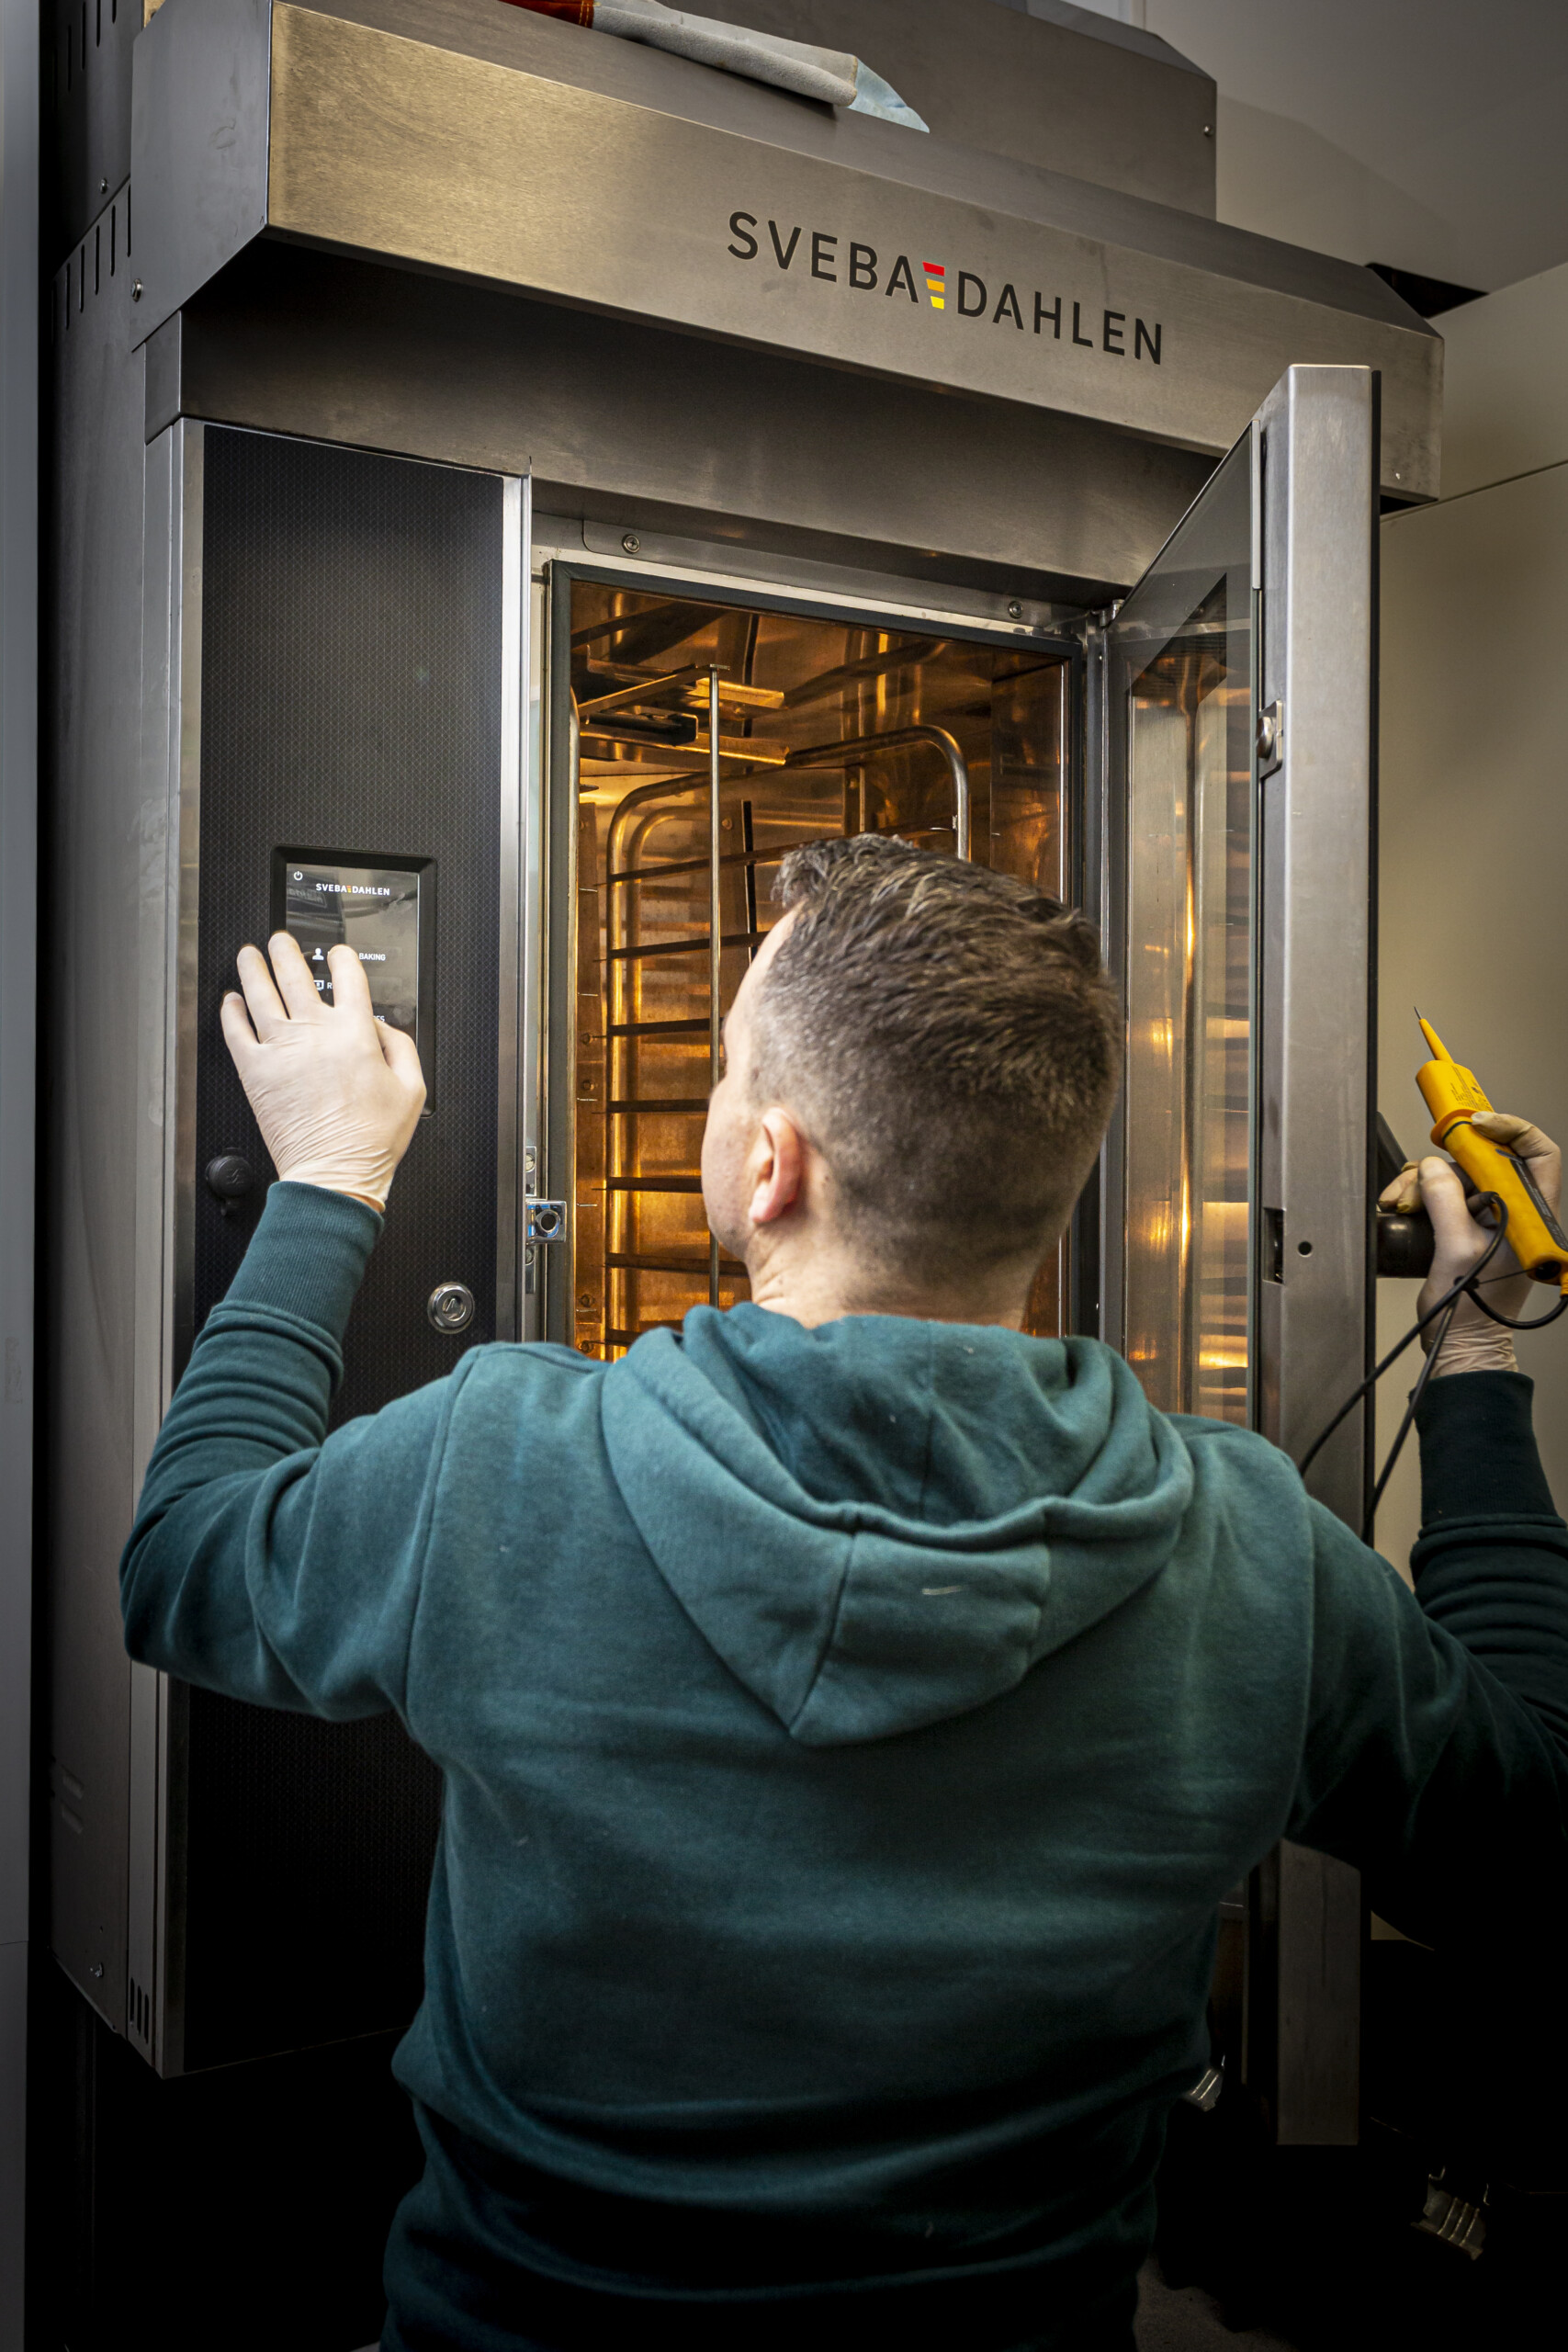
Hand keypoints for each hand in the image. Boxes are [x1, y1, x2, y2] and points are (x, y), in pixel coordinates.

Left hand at [220, 933, 425, 1210]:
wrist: (335, 1171)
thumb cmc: (371, 1139)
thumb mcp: (412, 1088)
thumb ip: (400, 1046)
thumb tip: (379, 1025)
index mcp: (355, 1033)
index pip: (347, 977)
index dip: (341, 957)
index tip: (336, 954)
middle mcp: (315, 1032)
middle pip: (294, 974)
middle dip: (285, 950)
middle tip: (280, 941)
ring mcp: (281, 1049)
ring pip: (260, 993)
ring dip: (252, 967)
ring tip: (248, 954)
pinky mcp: (255, 1071)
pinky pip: (236, 1030)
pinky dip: (231, 1011)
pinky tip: (230, 1001)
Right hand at [1379, 1112, 1560, 1376]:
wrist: (1460, 1343)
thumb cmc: (1472, 1312)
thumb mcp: (1457, 1250)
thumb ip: (1445, 1201)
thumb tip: (1433, 1169)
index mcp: (1530, 1216)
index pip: (1537, 1154)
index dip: (1511, 1130)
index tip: (1478, 1125)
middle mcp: (1514, 1214)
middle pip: (1484, 1161)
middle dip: (1446, 1164)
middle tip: (1420, 1180)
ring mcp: (1489, 1220)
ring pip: (1457, 1176)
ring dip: (1424, 1182)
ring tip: (1402, 1203)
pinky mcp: (1466, 1227)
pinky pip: (1443, 1194)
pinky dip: (1419, 1194)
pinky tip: (1403, 1206)